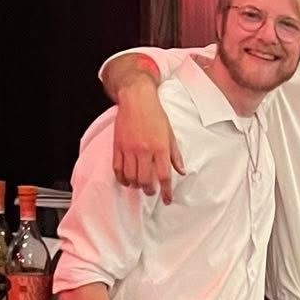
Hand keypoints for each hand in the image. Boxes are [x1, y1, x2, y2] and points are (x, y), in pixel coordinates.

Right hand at [113, 79, 183, 202]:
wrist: (136, 99)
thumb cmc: (155, 115)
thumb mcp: (170, 134)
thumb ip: (175, 155)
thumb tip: (181, 171)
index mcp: (160, 147)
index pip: (164, 176)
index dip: (166, 191)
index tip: (167, 200)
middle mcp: (144, 150)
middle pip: (145, 180)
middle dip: (149, 190)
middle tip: (152, 191)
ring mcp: (129, 149)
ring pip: (130, 177)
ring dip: (136, 185)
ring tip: (140, 185)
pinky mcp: (117, 146)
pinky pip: (117, 169)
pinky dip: (122, 178)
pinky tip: (126, 180)